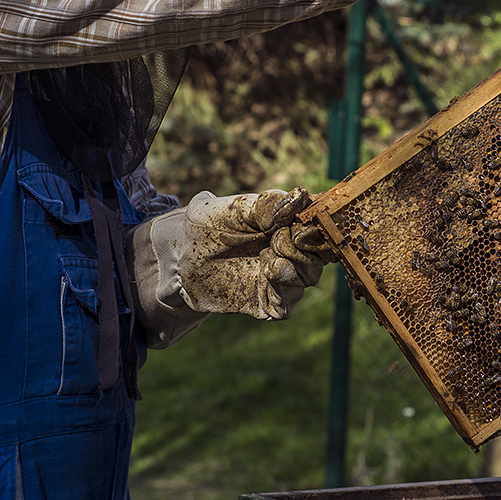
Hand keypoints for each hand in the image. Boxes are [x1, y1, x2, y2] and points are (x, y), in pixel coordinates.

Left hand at [129, 188, 332, 342]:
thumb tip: (303, 196)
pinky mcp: (267, 301)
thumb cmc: (207, 226)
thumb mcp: (234, 209)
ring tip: (268, 256)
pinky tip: (267, 273)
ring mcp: (281, 278)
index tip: (306, 222)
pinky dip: (283, 289)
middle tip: (279, 238)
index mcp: (289, 223)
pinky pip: (288, 303)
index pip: (321, 224)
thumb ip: (268, 205)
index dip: (322, 223)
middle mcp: (291, 251)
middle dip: (305, 245)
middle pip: (320, 253)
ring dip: (294, 265)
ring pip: (309, 277)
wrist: (178, 257)